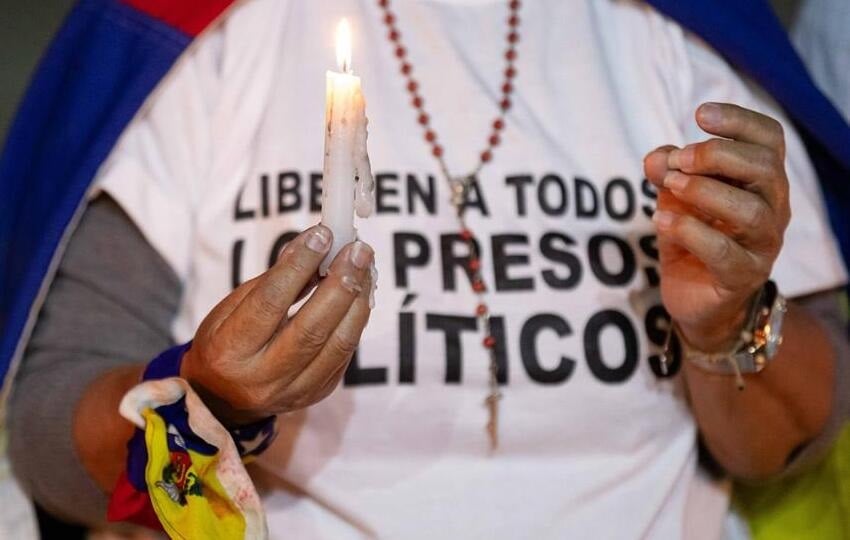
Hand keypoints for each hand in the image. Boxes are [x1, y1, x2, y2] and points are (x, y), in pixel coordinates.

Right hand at [181, 225, 373, 425]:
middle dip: (340, 284)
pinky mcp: (318, 392)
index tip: (322, 235)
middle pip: (311, 329)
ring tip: (366, 266)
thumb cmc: (226, 342)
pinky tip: (361, 292)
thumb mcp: (232, 309)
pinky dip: (356, 318)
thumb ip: (272, 280)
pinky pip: (345, 353)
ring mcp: (294, 390)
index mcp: (229, 350)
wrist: (224, 399)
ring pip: (338, 344)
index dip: (298, 266)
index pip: (269, 303)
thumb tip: (312, 244)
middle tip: (358, 250)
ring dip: (358, 300)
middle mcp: (262, 377)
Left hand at [644, 102, 790, 350]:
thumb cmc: (692, 237)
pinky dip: (690, 231)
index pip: (769, 139)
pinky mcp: (742, 276)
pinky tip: (661, 219)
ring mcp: (762, 244)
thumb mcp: (674, 197)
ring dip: (705, 191)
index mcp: (761, 180)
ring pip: (751, 211)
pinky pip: (724, 252)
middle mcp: (773, 208)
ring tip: (670, 185)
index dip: (739, 120)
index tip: (700, 114)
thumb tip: (657, 157)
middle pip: (764, 169)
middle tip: (679, 159)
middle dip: (718, 155)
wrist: (695, 298)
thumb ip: (668, 171)